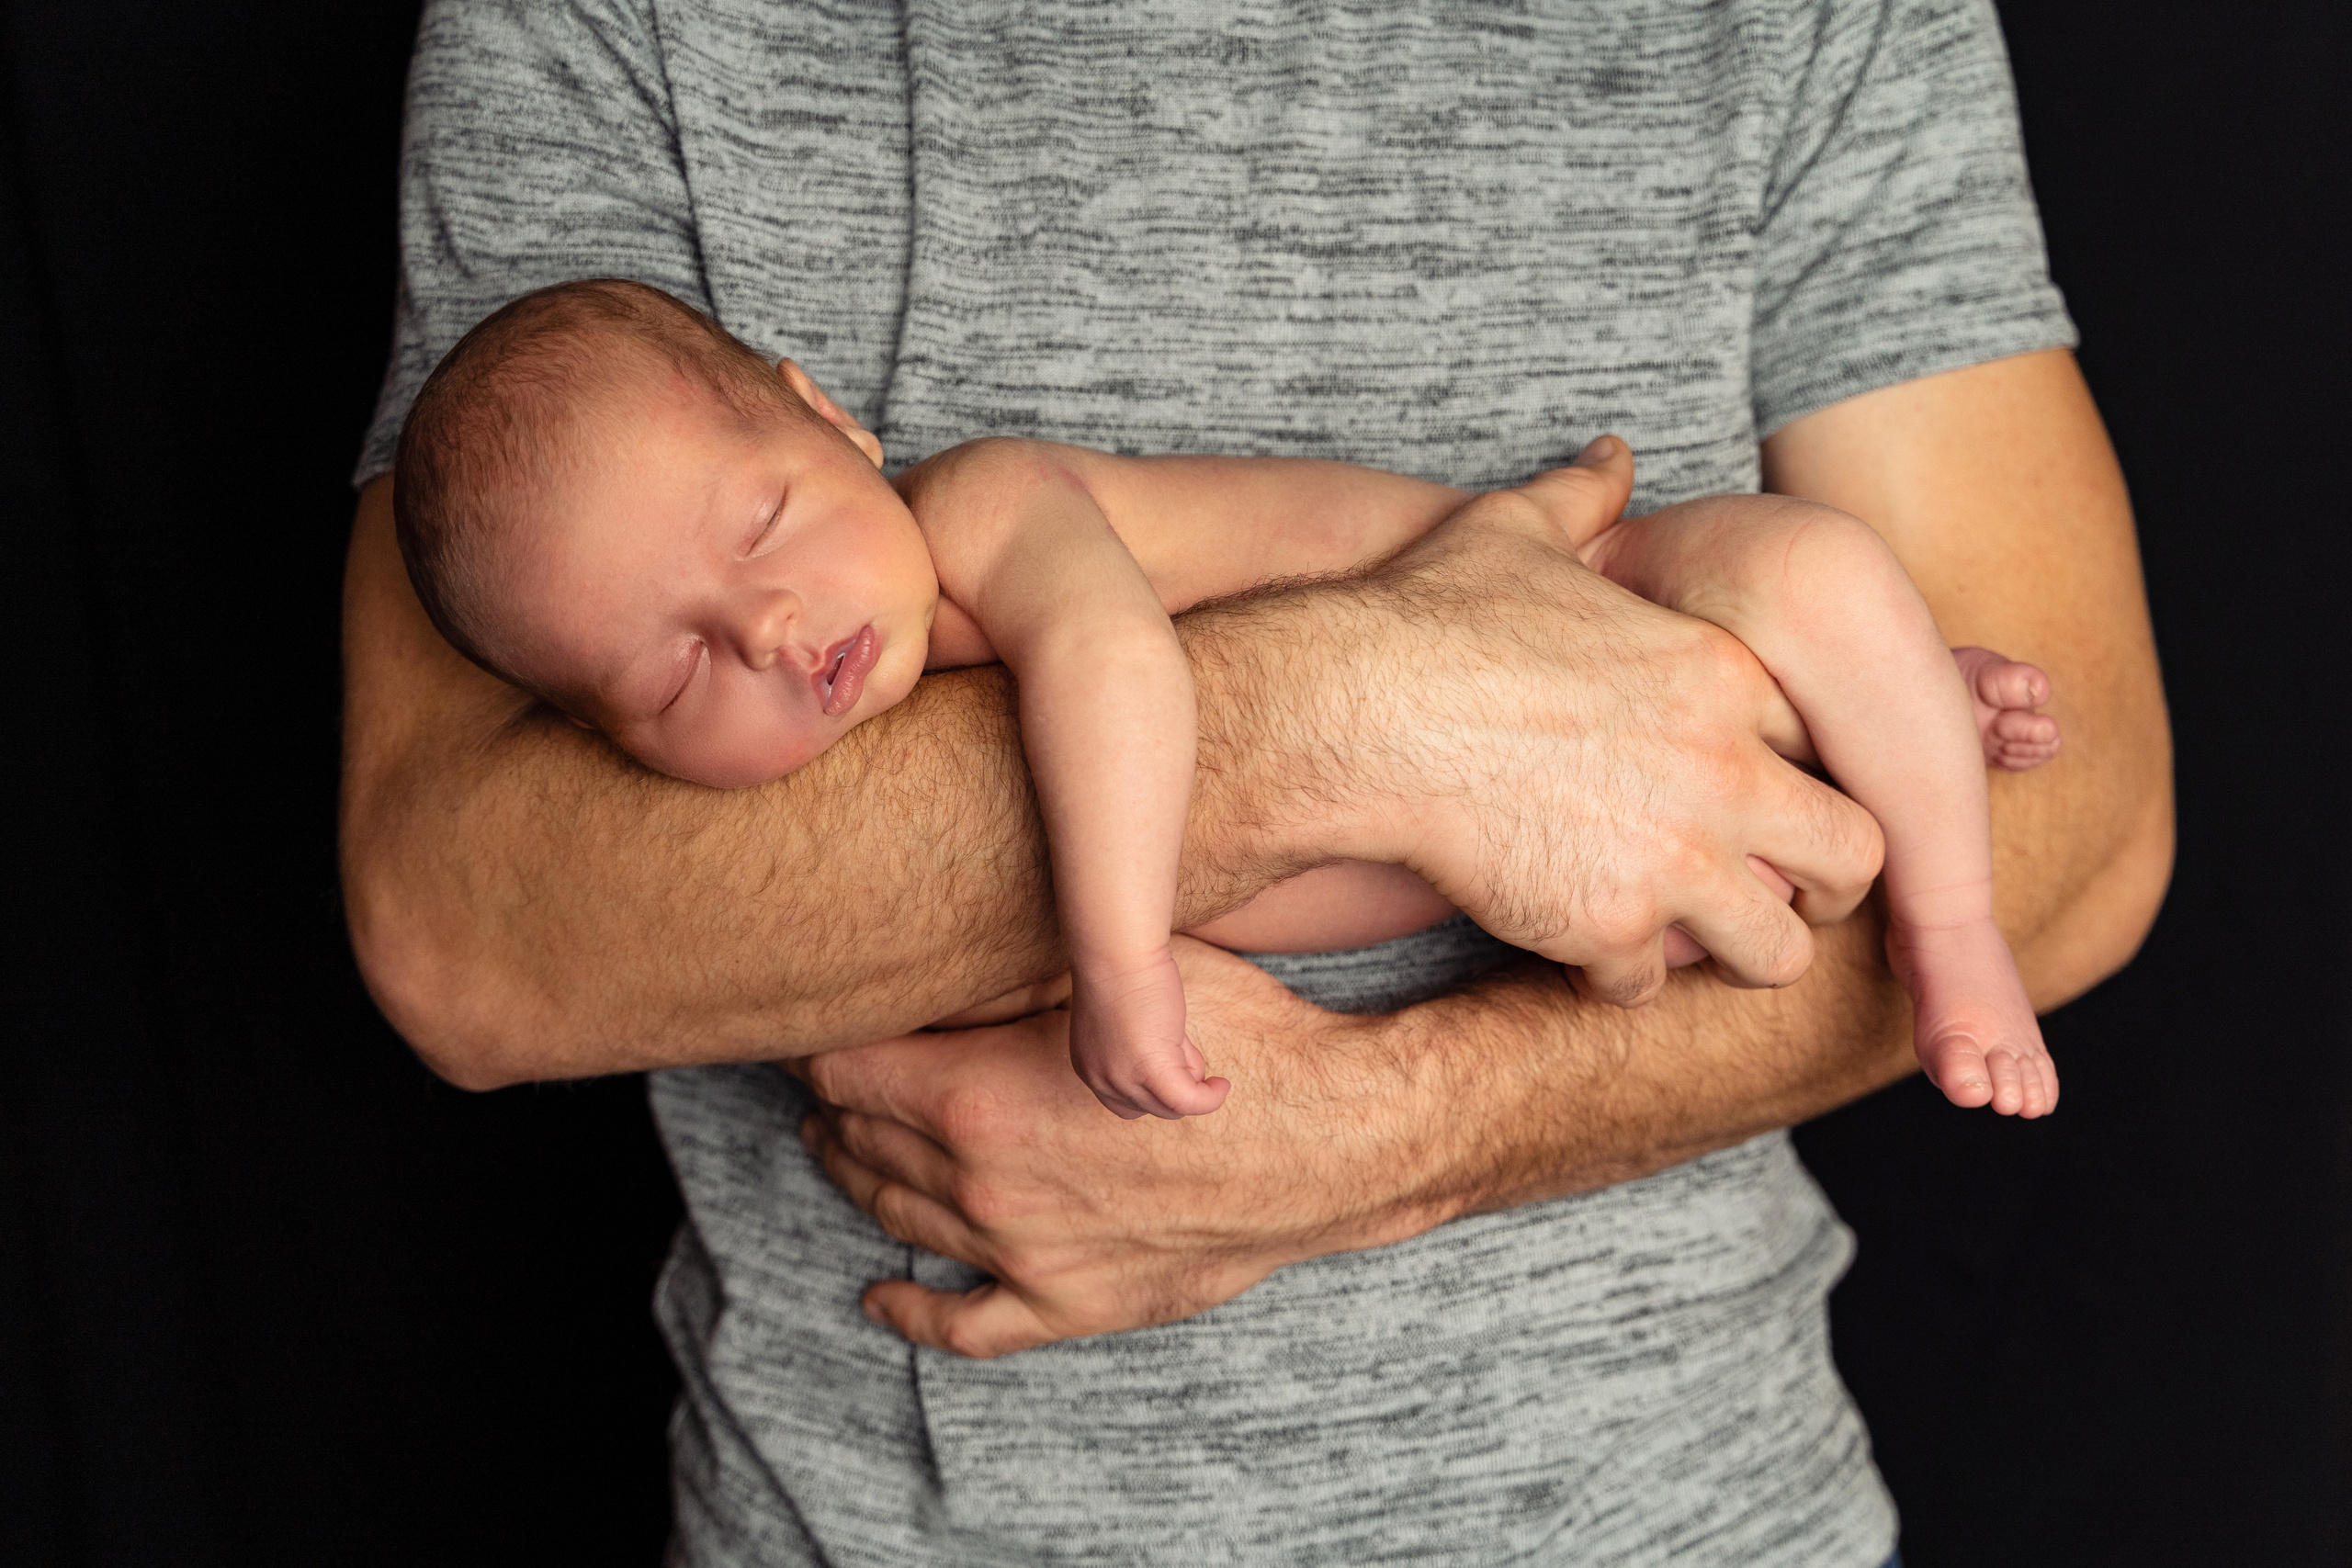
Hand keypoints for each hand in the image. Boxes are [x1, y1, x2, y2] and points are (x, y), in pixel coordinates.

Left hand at [792, 938, 1437, 1357]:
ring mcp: (1023, 1257)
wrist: (1335, 1142)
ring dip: (855, 1179)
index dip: (820, 1039)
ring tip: (835, 1147)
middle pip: (863, 1141)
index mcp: (978, 1098)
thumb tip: (922, 968)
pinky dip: (909, 1313)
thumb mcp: (1114, 971)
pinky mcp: (1070, 1305)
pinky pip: (964, 1327)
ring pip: (899, 1218)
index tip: (814, 1018)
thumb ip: (1005, 977)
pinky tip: (878, 1298)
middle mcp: (984, 1185)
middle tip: (823, 1076)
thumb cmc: (1237, 1038)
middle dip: (834, 1104)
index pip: (847, 1069)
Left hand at [1068, 947, 1230, 1119]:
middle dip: (1174, 1079)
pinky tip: (1221, 1084)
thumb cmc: (1124, 971)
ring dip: (1192, 1080)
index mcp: (1090, 1068)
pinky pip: (1188, 1102)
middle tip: (1178, 1041)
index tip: (1170, 1056)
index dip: (1155, 1087)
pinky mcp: (1149, 1069)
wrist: (1117, 950)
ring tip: (1185, 1041)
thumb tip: (1186, 1071)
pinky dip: (1209, 1098)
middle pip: (1151, 1108)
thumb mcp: (1130, 1023)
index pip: (1128, 1103)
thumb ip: (1147, 1050)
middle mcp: (1101, 1080)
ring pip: (1171, 1107)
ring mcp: (1123, 1078)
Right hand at [1301, 438, 1883, 1006]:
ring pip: (1777, 950)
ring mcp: (1673, 856)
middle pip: (1854, 856)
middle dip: (1823, 887)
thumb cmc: (1429, 618)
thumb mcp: (1516, 531)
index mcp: (1718, 673)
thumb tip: (1613, 453)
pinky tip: (1578, 950)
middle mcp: (1721, 771)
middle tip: (1773, 894)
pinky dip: (1617, 980)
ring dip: (1733, 951)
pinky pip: (1649, 988)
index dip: (1806, 771)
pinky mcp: (1607, 924)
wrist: (1358, 710)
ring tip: (1683, 940)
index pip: (1833, 737)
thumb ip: (1585, 497)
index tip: (1766, 789)